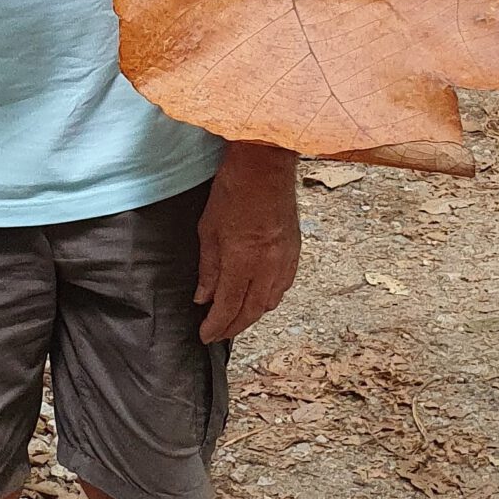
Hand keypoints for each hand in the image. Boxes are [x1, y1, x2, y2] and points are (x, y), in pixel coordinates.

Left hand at [196, 143, 300, 343]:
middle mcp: (268, 264)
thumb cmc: (234, 188)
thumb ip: (208, 267)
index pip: (229, 305)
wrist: (266, 164)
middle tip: (218, 334)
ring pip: (271, 302)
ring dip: (252, 315)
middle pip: (252, 311)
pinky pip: (283, 286)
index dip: (216, 325)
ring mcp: (285, 258)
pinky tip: (259, 299)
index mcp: (243, 259)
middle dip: (234, 327)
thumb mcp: (208, 229)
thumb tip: (203, 296)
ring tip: (236, 319)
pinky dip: (269, 299)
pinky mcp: (295, 250)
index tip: (205, 334)